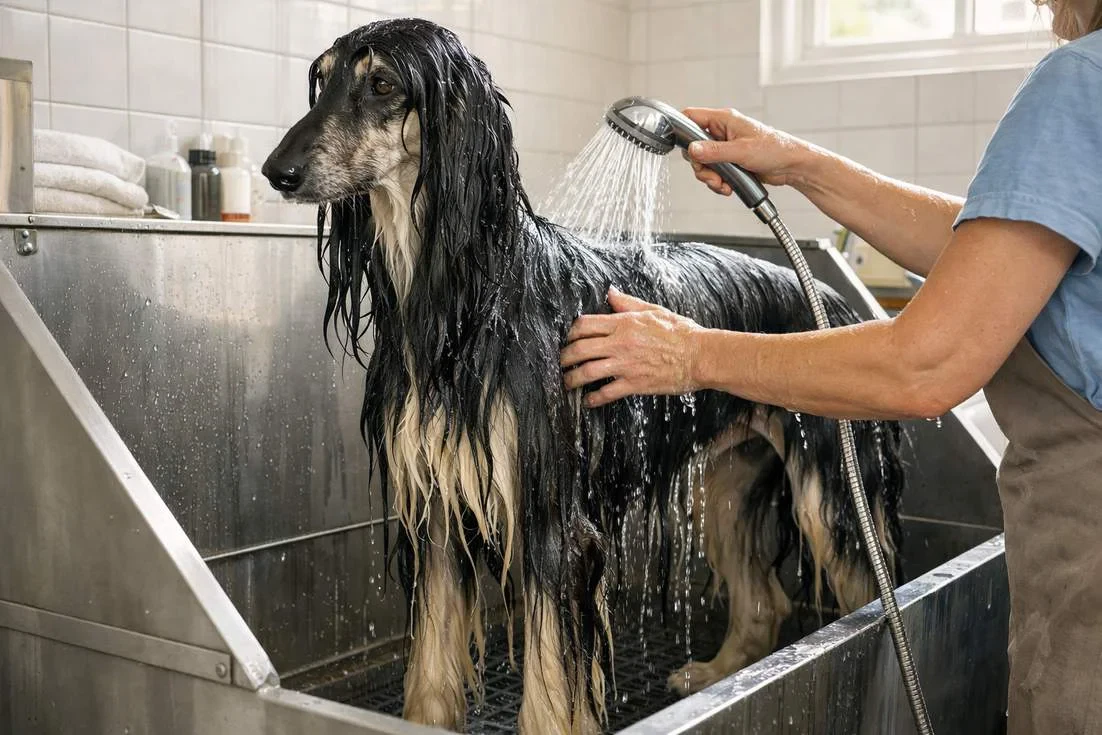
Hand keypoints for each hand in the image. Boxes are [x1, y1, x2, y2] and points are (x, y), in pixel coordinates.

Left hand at [560, 287, 704, 407]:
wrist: (700, 355)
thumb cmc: (680, 332)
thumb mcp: (653, 311)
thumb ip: (628, 303)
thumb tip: (610, 292)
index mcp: (623, 323)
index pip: (584, 324)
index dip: (571, 333)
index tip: (568, 340)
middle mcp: (620, 343)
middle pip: (579, 349)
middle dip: (564, 357)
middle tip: (561, 363)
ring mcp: (625, 365)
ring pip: (587, 372)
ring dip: (572, 379)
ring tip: (567, 383)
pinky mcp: (634, 384)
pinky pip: (606, 393)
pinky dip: (593, 399)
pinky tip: (588, 401)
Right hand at [681, 107, 813, 194]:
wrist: (792, 166)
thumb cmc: (775, 150)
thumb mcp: (741, 151)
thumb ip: (714, 151)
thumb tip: (692, 150)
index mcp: (723, 120)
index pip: (691, 117)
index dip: (681, 130)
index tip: (681, 147)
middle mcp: (721, 132)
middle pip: (694, 148)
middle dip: (701, 167)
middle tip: (713, 177)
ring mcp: (725, 147)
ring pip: (703, 163)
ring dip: (710, 178)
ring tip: (724, 185)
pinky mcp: (730, 161)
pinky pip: (714, 172)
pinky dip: (718, 182)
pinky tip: (729, 187)